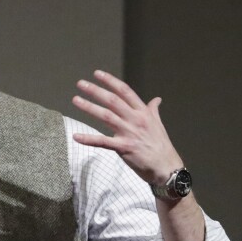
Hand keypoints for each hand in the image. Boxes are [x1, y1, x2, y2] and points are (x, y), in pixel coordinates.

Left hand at [72, 70, 182, 184]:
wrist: (166, 167)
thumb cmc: (161, 146)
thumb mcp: (158, 124)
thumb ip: (153, 110)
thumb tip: (156, 99)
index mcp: (143, 112)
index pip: (125, 91)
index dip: (110, 81)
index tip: (97, 74)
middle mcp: (135, 119)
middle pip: (113, 100)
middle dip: (95, 91)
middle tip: (81, 84)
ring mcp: (129, 133)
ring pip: (106, 116)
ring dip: (89, 107)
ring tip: (75, 100)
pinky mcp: (123, 147)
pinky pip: (103, 142)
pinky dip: (89, 139)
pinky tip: (76, 136)